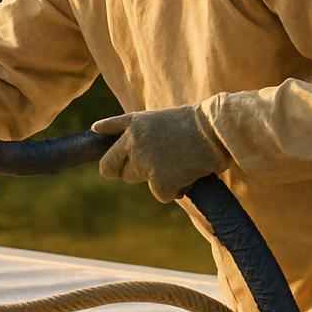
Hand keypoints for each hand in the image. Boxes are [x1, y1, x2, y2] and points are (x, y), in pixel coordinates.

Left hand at [92, 105, 229, 202]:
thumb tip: (94, 128)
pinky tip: (187, 172)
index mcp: (131, 127)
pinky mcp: (160, 181)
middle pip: (118, 173)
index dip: (115, 166)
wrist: (217, 130)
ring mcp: (145, 163)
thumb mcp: (151, 117)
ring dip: (156, 178)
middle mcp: (133, 144)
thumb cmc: (189, 123)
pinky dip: (175, 189)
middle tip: (158, 163)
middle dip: (133, 173)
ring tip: (176, 161)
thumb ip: (123, 126)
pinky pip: (162, 194)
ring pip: (140, 181)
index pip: (106, 159)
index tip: (123, 167)